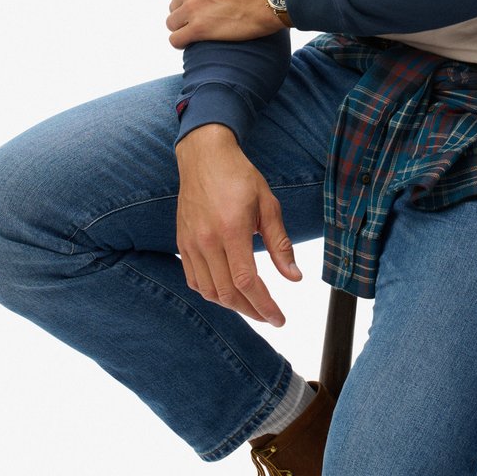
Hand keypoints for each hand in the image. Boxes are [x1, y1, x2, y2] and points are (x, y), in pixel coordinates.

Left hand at [165, 0, 287, 47]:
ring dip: (184, 26)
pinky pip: (176, 40)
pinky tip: (192, 41)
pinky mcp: (199, 29)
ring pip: (172, 23)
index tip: (196, 1)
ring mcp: (192, 8)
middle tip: (205, 15)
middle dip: (185, 11)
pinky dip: (181, 42)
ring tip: (200, 30)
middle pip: (173, 5)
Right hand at [175, 124, 301, 324]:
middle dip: (251, 311)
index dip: (264, 306)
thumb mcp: (268, 204)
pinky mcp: (182, 243)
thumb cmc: (239, 176)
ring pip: (209, 291)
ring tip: (252, 305)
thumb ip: (280, 243)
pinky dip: (211, 292)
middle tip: (269, 316)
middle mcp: (207, 240)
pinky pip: (194, 280)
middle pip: (227, 293)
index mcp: (231, 229)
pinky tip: (227, 291)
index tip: (279, 318)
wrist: (204, 157)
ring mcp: (191, 243)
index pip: (247, 281)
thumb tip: (294, 277)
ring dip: (231, 305)